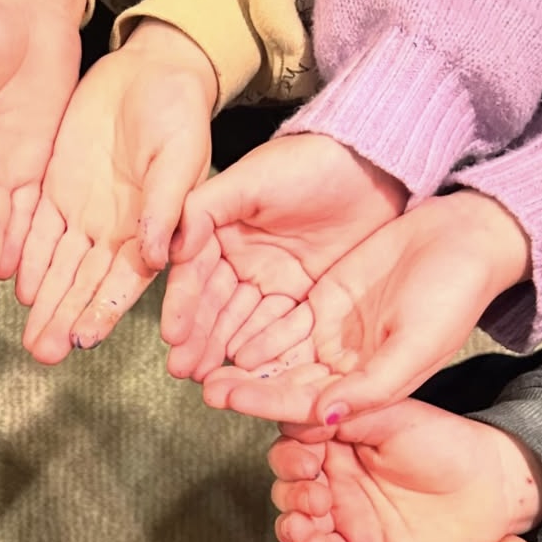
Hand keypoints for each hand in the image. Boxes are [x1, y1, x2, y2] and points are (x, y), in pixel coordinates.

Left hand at [18, 21, 215, 362]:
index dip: (104, 312)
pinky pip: (38, 232)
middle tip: (43, 352)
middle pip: (86, 285)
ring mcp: (84, 215)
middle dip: (65, 319)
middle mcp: (115, 233)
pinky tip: (17, 288)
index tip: (84, 340)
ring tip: (29, 338)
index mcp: (152, 231)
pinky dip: (27, 260)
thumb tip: (157, 255)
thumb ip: (166, 205)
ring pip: (59, 268)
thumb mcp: (180, 154)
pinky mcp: (57, 191)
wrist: (150, 70)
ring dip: (45, 303)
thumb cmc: (179, 110)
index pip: (125, 283)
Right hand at [161, 134, 405, 389]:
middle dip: (197, 340)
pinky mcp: (303, 296)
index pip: (193, 275)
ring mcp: (271, 281)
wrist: (373, 165)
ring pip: (241, 323)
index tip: (172, 336)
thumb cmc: (308, 162)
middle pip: (214, 307)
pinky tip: (248, 369)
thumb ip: (202, 210)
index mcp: (219, 232)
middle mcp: (240, 260)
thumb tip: (168, 248)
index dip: (182, 306)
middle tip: (183, 370)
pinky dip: (262, 349)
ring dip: (222, 351)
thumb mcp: (249, 179)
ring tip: (207, 379)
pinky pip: (279, 328)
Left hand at [188, 191, 530, 423]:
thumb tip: (327, 416)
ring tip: (197, 355)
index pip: (305, 403)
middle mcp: (343, 370)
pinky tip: (218, 321)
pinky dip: (251, 324)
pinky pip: (280, 320)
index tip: (223, 396)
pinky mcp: (322, 305)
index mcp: (366, 389)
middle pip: (281, 383)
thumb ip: (374, 386)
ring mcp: (330, 338)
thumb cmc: (454, 294)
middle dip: (242, 385)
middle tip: (197, 380)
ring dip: (239, 359)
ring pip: (276, 355)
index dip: (263, 402)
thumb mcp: (418, 343)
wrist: (468, 238)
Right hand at [268, 400, 541, 541]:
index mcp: (336, 443)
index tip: (307, 464)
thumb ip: (352, 414)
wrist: (490, 493)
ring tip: (308, 534)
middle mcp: (332, 480)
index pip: (292, 449)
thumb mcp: (398, 420)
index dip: (290, 459)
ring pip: (298, 526)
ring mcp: (343, 518)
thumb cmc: (448, 445)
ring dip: (294, 530)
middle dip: (293, 497)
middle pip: (288, 490)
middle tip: (318, 502)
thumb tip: (308, 410)